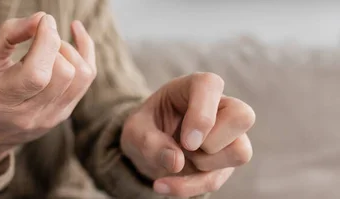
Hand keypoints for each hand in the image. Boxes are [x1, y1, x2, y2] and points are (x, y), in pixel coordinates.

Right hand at [0, 13, 96, 172]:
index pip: (36, 74)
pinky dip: (85, 53)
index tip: (43, 22)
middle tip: (40, 36)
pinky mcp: (63, 114)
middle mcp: (28, 114)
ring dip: (70, 51)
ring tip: (51, 45)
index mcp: (0, 100)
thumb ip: (8, 34)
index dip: (46, 42)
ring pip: (81, 77)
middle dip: (56, 45)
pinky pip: (87, 80)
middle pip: (63, 74)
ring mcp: (50, 118)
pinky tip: (75, 36)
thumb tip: (42, 19)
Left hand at [121, 73, 254, 196]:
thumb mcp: (135, 130)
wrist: (146, 147)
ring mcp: (229, 136)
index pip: (211, 86)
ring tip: (180, 156)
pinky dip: (189, 186)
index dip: (202, 116)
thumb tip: (177, 162)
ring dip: (203, 164)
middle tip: (186, 146)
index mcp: (195, 87)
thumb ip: (149, 141)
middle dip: (212, 141)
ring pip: (240, 152)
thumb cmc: (144, 127)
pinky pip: (218, 179)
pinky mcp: (224, 162)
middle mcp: (220, 107)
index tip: (187, 142)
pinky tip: (163, 185)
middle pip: (242, 117)